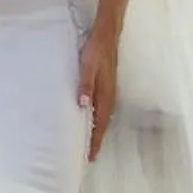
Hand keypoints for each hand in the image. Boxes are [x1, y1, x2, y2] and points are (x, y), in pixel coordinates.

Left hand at [78, 26, 118, 160]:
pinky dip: (97, 119)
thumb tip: (83, 106)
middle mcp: (110, 97)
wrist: (107, 35)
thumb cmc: (96, 51)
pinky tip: (90, 119)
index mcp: (106, 95)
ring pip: (103, 117)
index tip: (91, 156)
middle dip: (97, 140)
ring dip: (97, 130)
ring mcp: (109, 91)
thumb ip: (85, 85)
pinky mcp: (106, 86)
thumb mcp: (87, 67)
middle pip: (103, 124)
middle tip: (89, 155)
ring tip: (89, 142)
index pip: (100, 124)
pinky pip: (102, 108)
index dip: (96, 140)